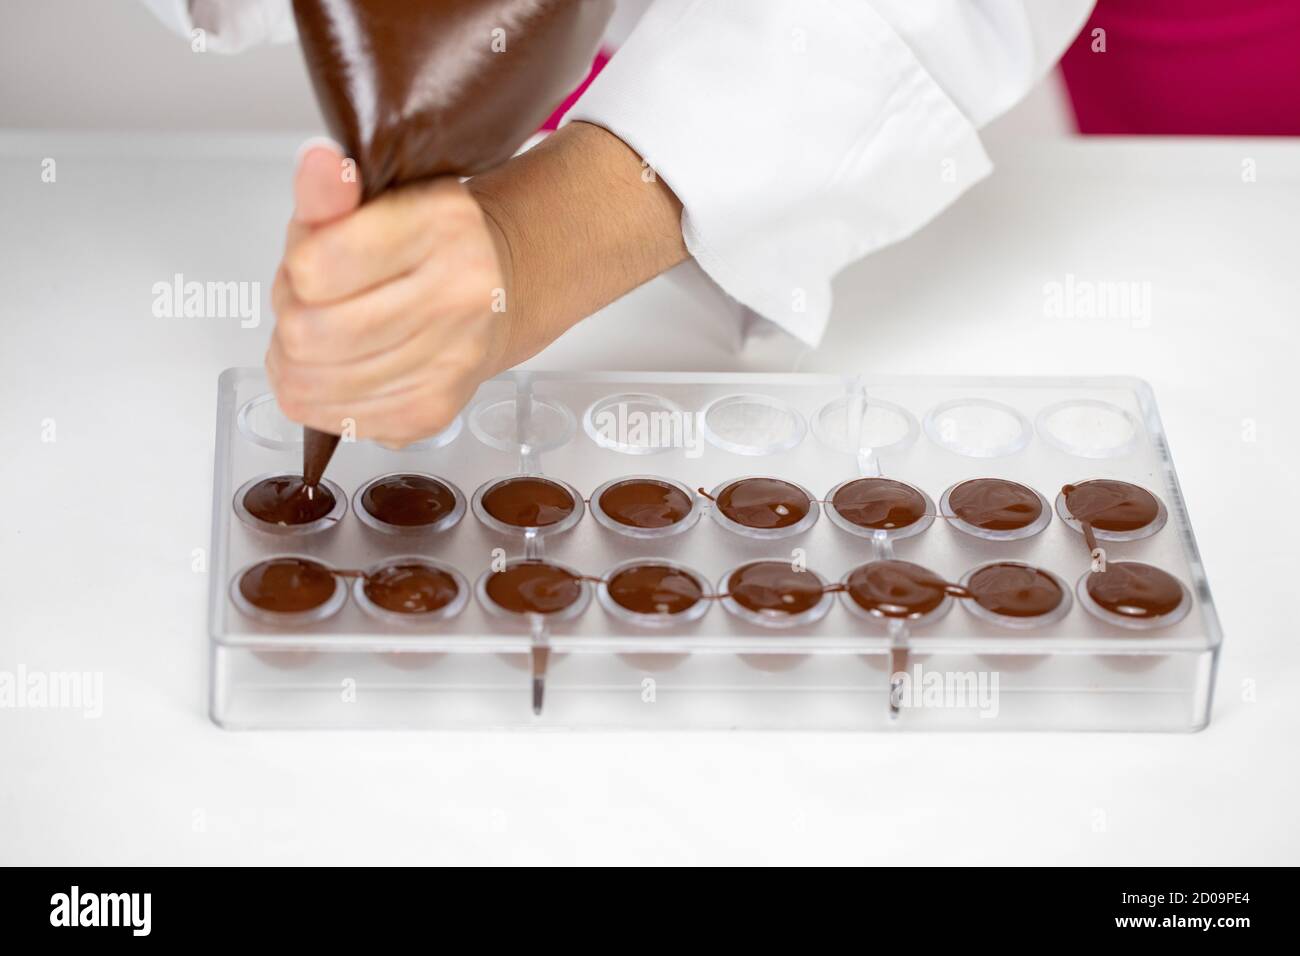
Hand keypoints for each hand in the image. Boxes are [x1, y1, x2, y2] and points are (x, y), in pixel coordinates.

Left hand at [267, 144, 512, 445]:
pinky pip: (334, 419)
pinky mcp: (434, 411)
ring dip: (298, 361)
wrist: (497, 293)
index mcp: (442, 225)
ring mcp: (450, 361)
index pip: (315, 268)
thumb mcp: (377, 199)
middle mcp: (458, 296)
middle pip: (307, 334)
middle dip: (290, 317)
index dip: (295, 267)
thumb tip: (316, 164)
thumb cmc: (425, 245)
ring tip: (325, 334)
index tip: (313, 260)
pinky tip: (345, 368)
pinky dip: (323, 397)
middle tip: (311, 303)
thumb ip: (333, 191)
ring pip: (311, 384)